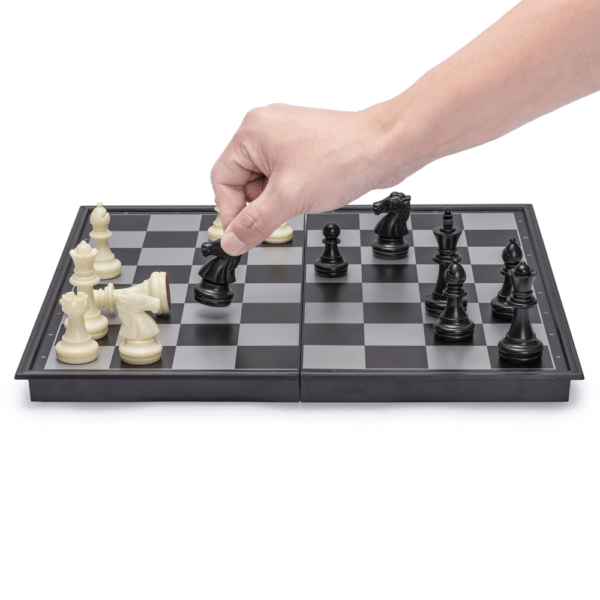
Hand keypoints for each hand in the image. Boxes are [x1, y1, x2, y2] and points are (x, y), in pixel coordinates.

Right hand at [211, 104, 389, 254]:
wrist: (386, 148)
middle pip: (241, 181)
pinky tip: (310, 190)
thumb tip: (231, 242)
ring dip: (277, 199)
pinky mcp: (303, 147)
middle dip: (260, 204)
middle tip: (281, 212)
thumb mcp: (288, 198)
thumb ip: (254, 224)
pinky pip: (282, 177)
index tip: (242, 235)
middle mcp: (265, 129)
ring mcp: (285, 137)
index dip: (231, 212)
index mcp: (252, 132)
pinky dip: (290, 191)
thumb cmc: (343, 158)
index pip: (222, 179)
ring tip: (302, 196)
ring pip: (263, 182)